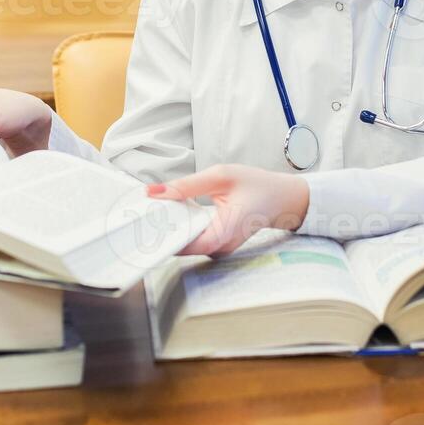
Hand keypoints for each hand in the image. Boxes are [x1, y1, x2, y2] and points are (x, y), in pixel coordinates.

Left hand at [146, 164, 309, 256]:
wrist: (283, 199)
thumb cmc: (257, 185)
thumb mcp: (221, 176)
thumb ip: (186, 185)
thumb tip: (153, 192)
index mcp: (224, 232)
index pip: (185, 245)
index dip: (161, 236)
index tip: (142, 225)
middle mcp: (220, 247)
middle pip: (181, 246)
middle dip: (160, 231)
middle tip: (140, 214)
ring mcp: (219, 249)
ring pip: (186, 244)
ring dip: (170, 229)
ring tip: (152, 212)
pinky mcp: (217, 245)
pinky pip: (193, 240)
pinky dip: (182, 228)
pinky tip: (172, 214)